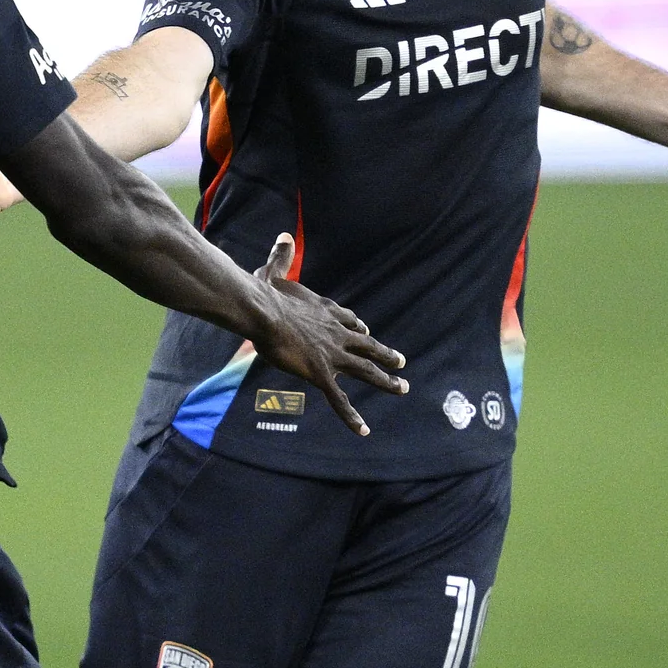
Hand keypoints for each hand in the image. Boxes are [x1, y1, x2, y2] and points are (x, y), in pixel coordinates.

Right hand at [249, 235, 407, 436]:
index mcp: (326, 311)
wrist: (264, 312)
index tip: (365, 330)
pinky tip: (365, 430)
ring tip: (403, 388)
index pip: (349, 320)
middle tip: (401, 361)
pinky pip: (340, 401)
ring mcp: (333, 355)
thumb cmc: (266, 294)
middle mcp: (337, 332)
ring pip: (366, 371)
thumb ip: (282, 257)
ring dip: (386, 381)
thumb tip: (284, 236)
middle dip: (385, 354)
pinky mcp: (322, 374)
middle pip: (368, 345)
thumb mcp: (275, 273)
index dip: (358, 328)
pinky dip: (352, 416)